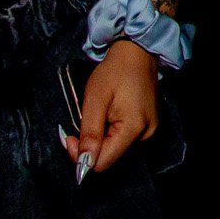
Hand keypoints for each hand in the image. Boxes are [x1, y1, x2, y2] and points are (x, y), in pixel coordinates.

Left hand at [66, 39, 158, 175]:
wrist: (137, 54)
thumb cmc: (114, 72)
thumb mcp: (95, 100)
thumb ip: (90, 133)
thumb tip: (83, 165)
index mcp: (135, 128)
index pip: (104, 163)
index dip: (83, 157)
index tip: (70, 138)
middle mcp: (146, 135)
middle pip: (111, 159)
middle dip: (89, 149)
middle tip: (77, 128)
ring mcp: (150, 131)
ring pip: (116, 152)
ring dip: (99, 143)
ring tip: (93, 120)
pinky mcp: (149, 127)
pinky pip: (124, 142)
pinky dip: (110, 137)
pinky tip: (105, 121)